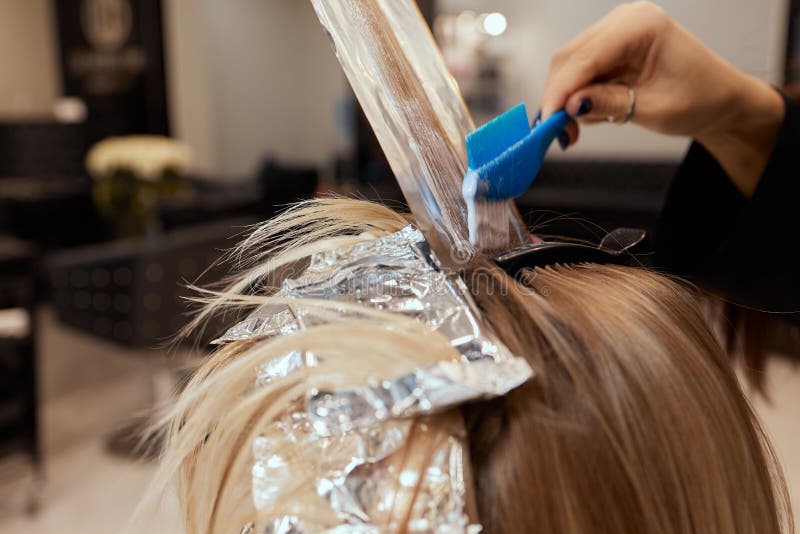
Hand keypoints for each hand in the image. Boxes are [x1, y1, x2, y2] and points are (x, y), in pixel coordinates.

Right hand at [540, 1, 783, 196]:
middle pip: (569, 58)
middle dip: (559, 97)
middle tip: (558, 133)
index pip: (586, 57)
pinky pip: (580, 71)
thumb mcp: (655, 109)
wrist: (719, 100)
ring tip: (579, 129)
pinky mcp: (610, 48)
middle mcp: (625, 20)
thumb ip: (610, 103)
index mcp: (642, 25)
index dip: (561, 91)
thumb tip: (570, 106)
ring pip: (569, 66)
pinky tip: (593, 113)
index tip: (546, 120)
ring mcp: (615, 32)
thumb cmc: (700, 99)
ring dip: (567, 99)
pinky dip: (578, 96)